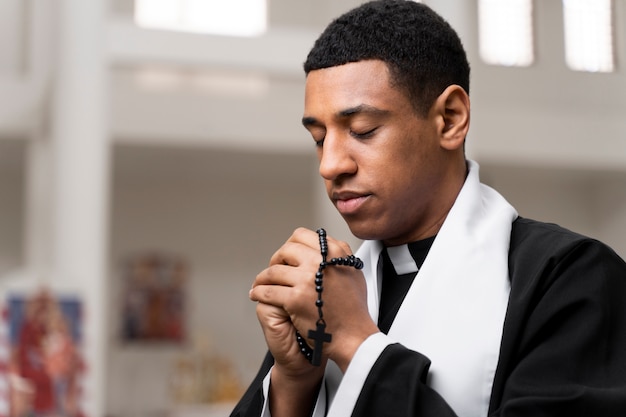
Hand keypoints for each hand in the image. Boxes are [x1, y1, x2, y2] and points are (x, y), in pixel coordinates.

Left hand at [250, 227, 377, 372]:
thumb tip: (328, 244)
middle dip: (276, 260)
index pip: (302, 236)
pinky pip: (268, 291)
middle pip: (285, 250)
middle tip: (274, 269)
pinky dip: (259, 292)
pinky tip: (257, 295)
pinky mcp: (295, 299)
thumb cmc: (354, 309)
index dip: (291, 245)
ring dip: (263, 278)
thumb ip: (340, 255)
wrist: (353, 336)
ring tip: (260, 284)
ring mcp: (306, 280)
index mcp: (333, 253)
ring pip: (273, 271)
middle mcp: (320, 263)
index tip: (287, 255)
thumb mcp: (353, 272)